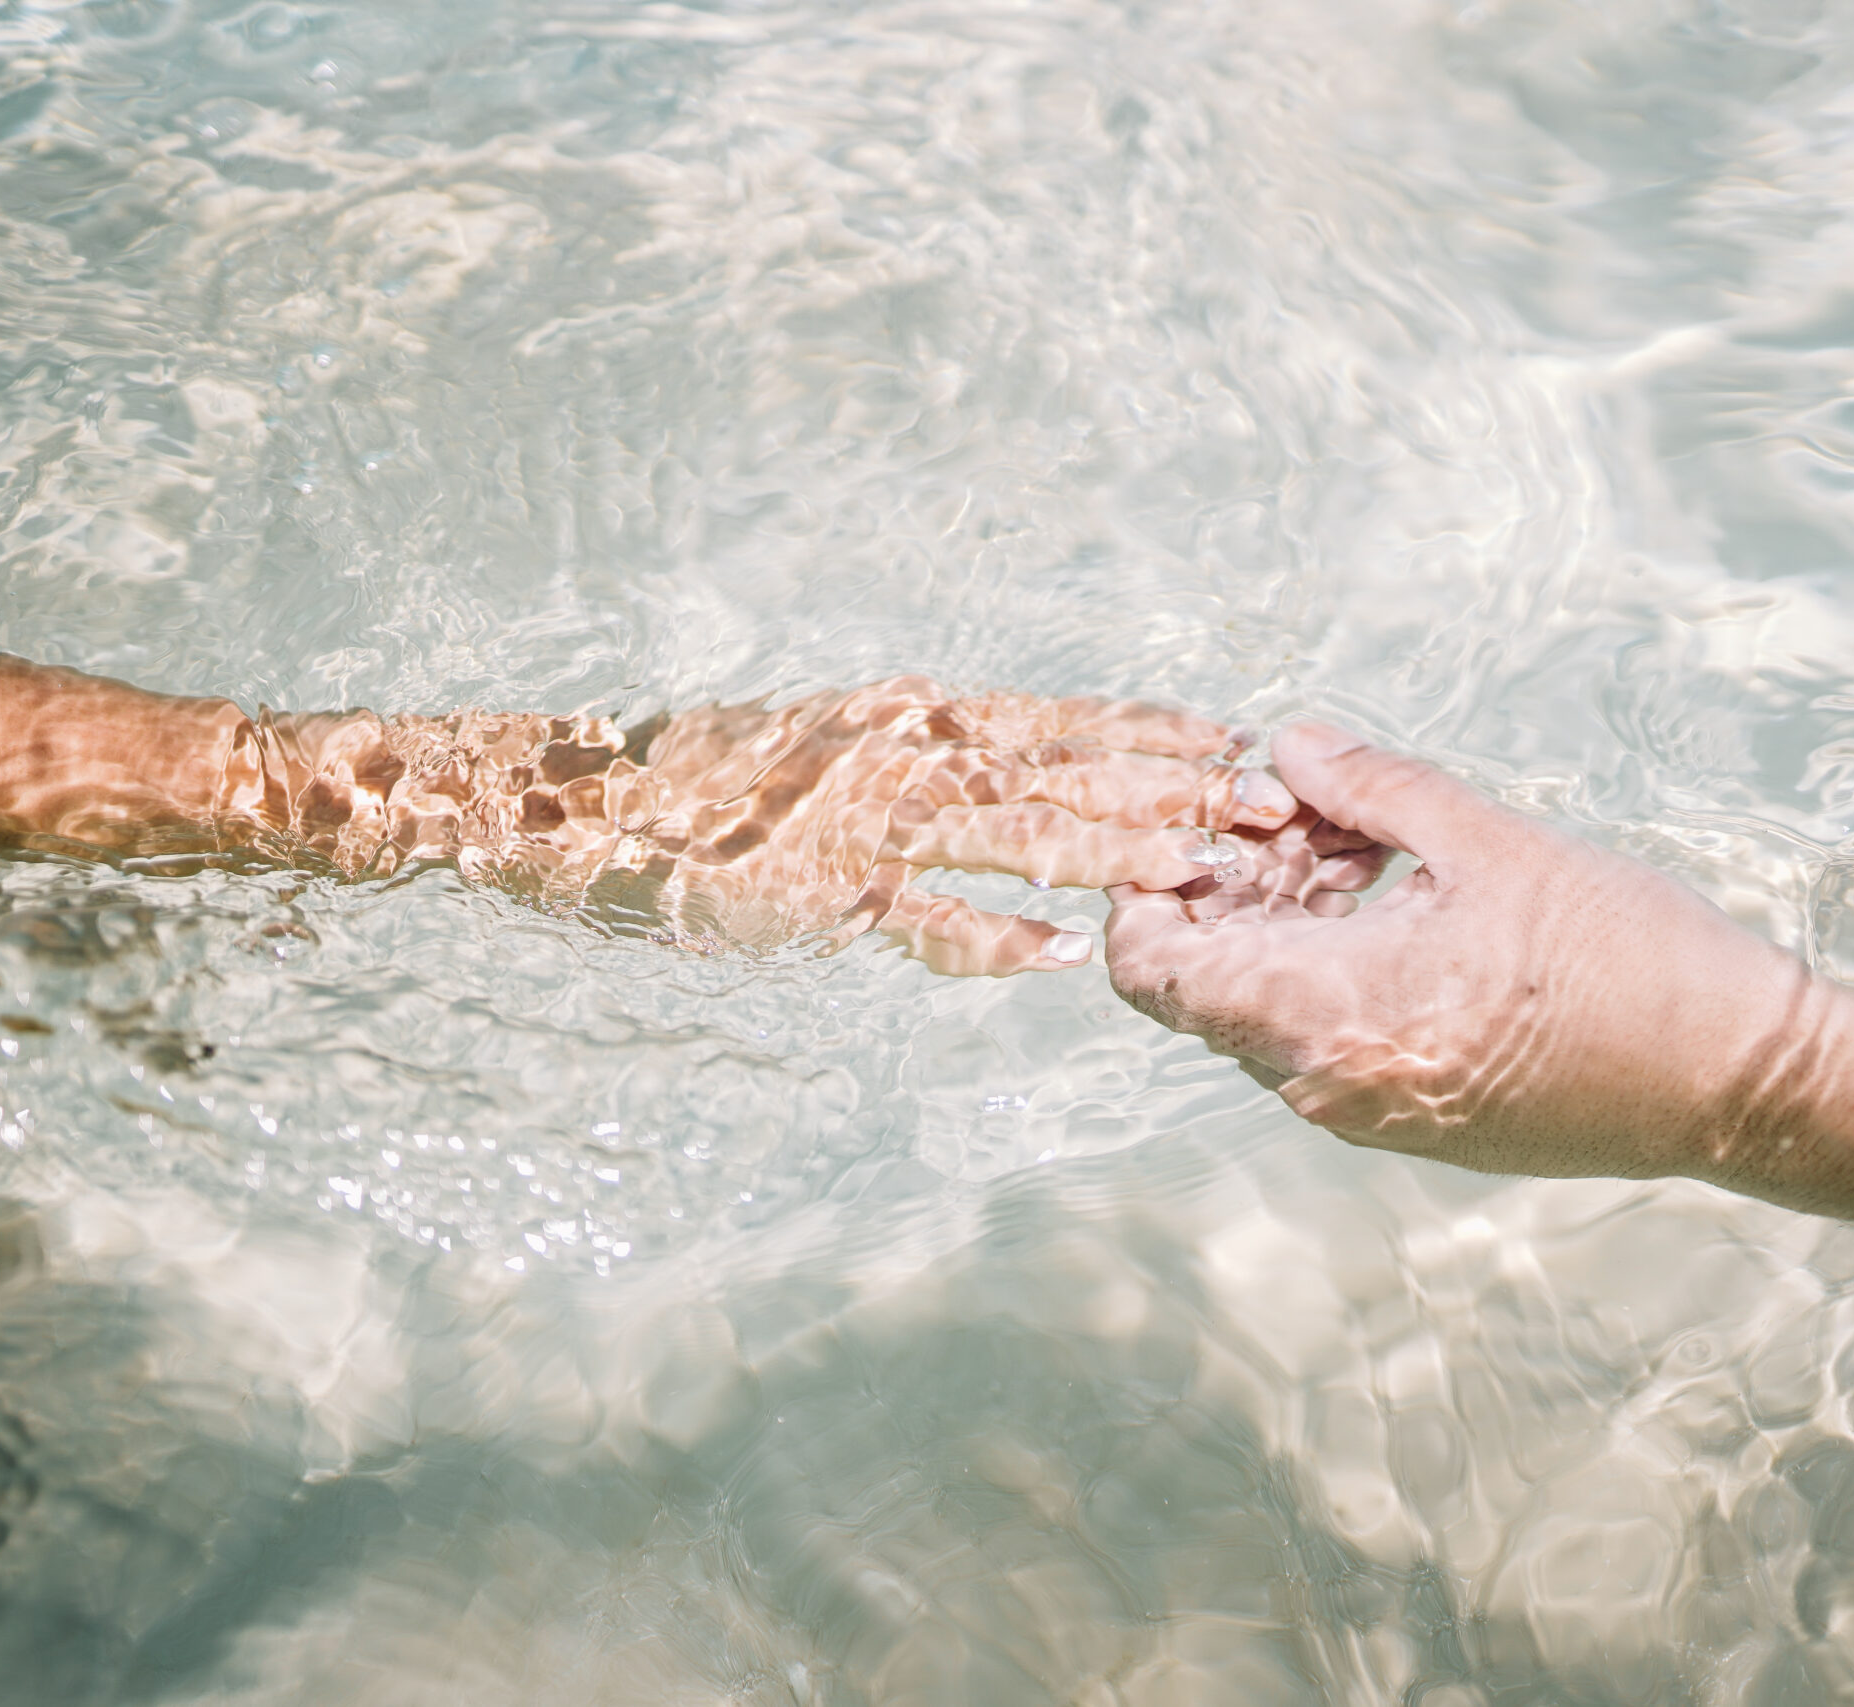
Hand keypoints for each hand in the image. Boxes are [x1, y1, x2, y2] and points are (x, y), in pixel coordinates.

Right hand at [263, 677, 1298, 976]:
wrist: (580, 798)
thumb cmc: (711, 782)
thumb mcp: (832, 746)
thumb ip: (921, 755)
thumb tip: (1001, 755)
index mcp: (915, 719)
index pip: (1062, 724)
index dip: (1156, 738)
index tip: (1243, 744)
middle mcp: (905, 754)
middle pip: (1067, 772)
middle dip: (1174, 791)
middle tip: (1274, 809)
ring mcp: (864, 820)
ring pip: (1015, 834)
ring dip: (1115, 853)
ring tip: (1204, 871)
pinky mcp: (815, 885)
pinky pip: (917, 916)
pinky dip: (990, 936)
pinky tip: (1061, 958)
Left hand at [1104, 724, 1814, 1175]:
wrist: (1737, 1080)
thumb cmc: (1625, 961)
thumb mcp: (1488, 840)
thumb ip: (1369, 787)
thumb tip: (1287, 745)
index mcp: (1324, 1016)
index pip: (1151, 970)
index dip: (1144, 889)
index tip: (1196, 822)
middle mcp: (1324, 1085)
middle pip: (1206, 982)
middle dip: (1233, 883)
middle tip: (1303, 809)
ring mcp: (1367, 1115)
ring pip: (1269, 1008)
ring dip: (1288, 919)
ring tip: (1366, 842)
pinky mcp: (1413, 1124)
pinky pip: (1327, 1040)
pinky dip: (1333, 966)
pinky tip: (1402, 898)